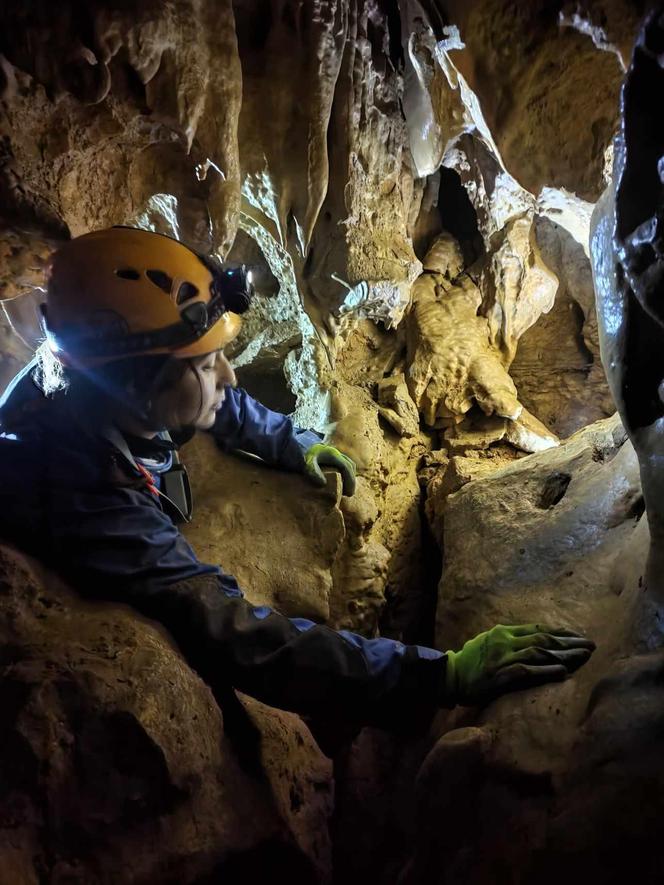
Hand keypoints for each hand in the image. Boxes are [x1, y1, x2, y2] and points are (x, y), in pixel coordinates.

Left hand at [304, 443, 355, 495]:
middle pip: (349, 465)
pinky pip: (342, 464)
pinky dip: (344, 473)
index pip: (346, 467)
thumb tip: (323, 484)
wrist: (296, 447)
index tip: (349, 493)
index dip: (350, 480)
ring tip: (345, 489)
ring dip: (348, 476)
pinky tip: (339, 481)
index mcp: (333, 454)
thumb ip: (314, 472)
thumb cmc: (302, 456)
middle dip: (351, 479)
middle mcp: (335, 452)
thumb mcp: (307, 464)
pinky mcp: (330, 455)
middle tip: (349, 493)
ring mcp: (333, 453)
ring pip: (347, 464)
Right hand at [444, 623, 594, 705]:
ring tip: (584, 658)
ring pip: (539, 653)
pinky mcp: (500, 675)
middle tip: (591, 646)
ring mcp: (503, 658)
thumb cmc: (470, 660)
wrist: (450, 676)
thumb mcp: (489, 642)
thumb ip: (510, 640)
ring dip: (564, 655)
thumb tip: (535, 640)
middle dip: (570, 642)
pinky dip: (546, 671)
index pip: (538, 628)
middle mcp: (505, 641)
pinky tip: (563, 672)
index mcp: (504, 632)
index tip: (579, 636)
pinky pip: (527, 671)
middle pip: (544, 639)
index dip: (561, 632)